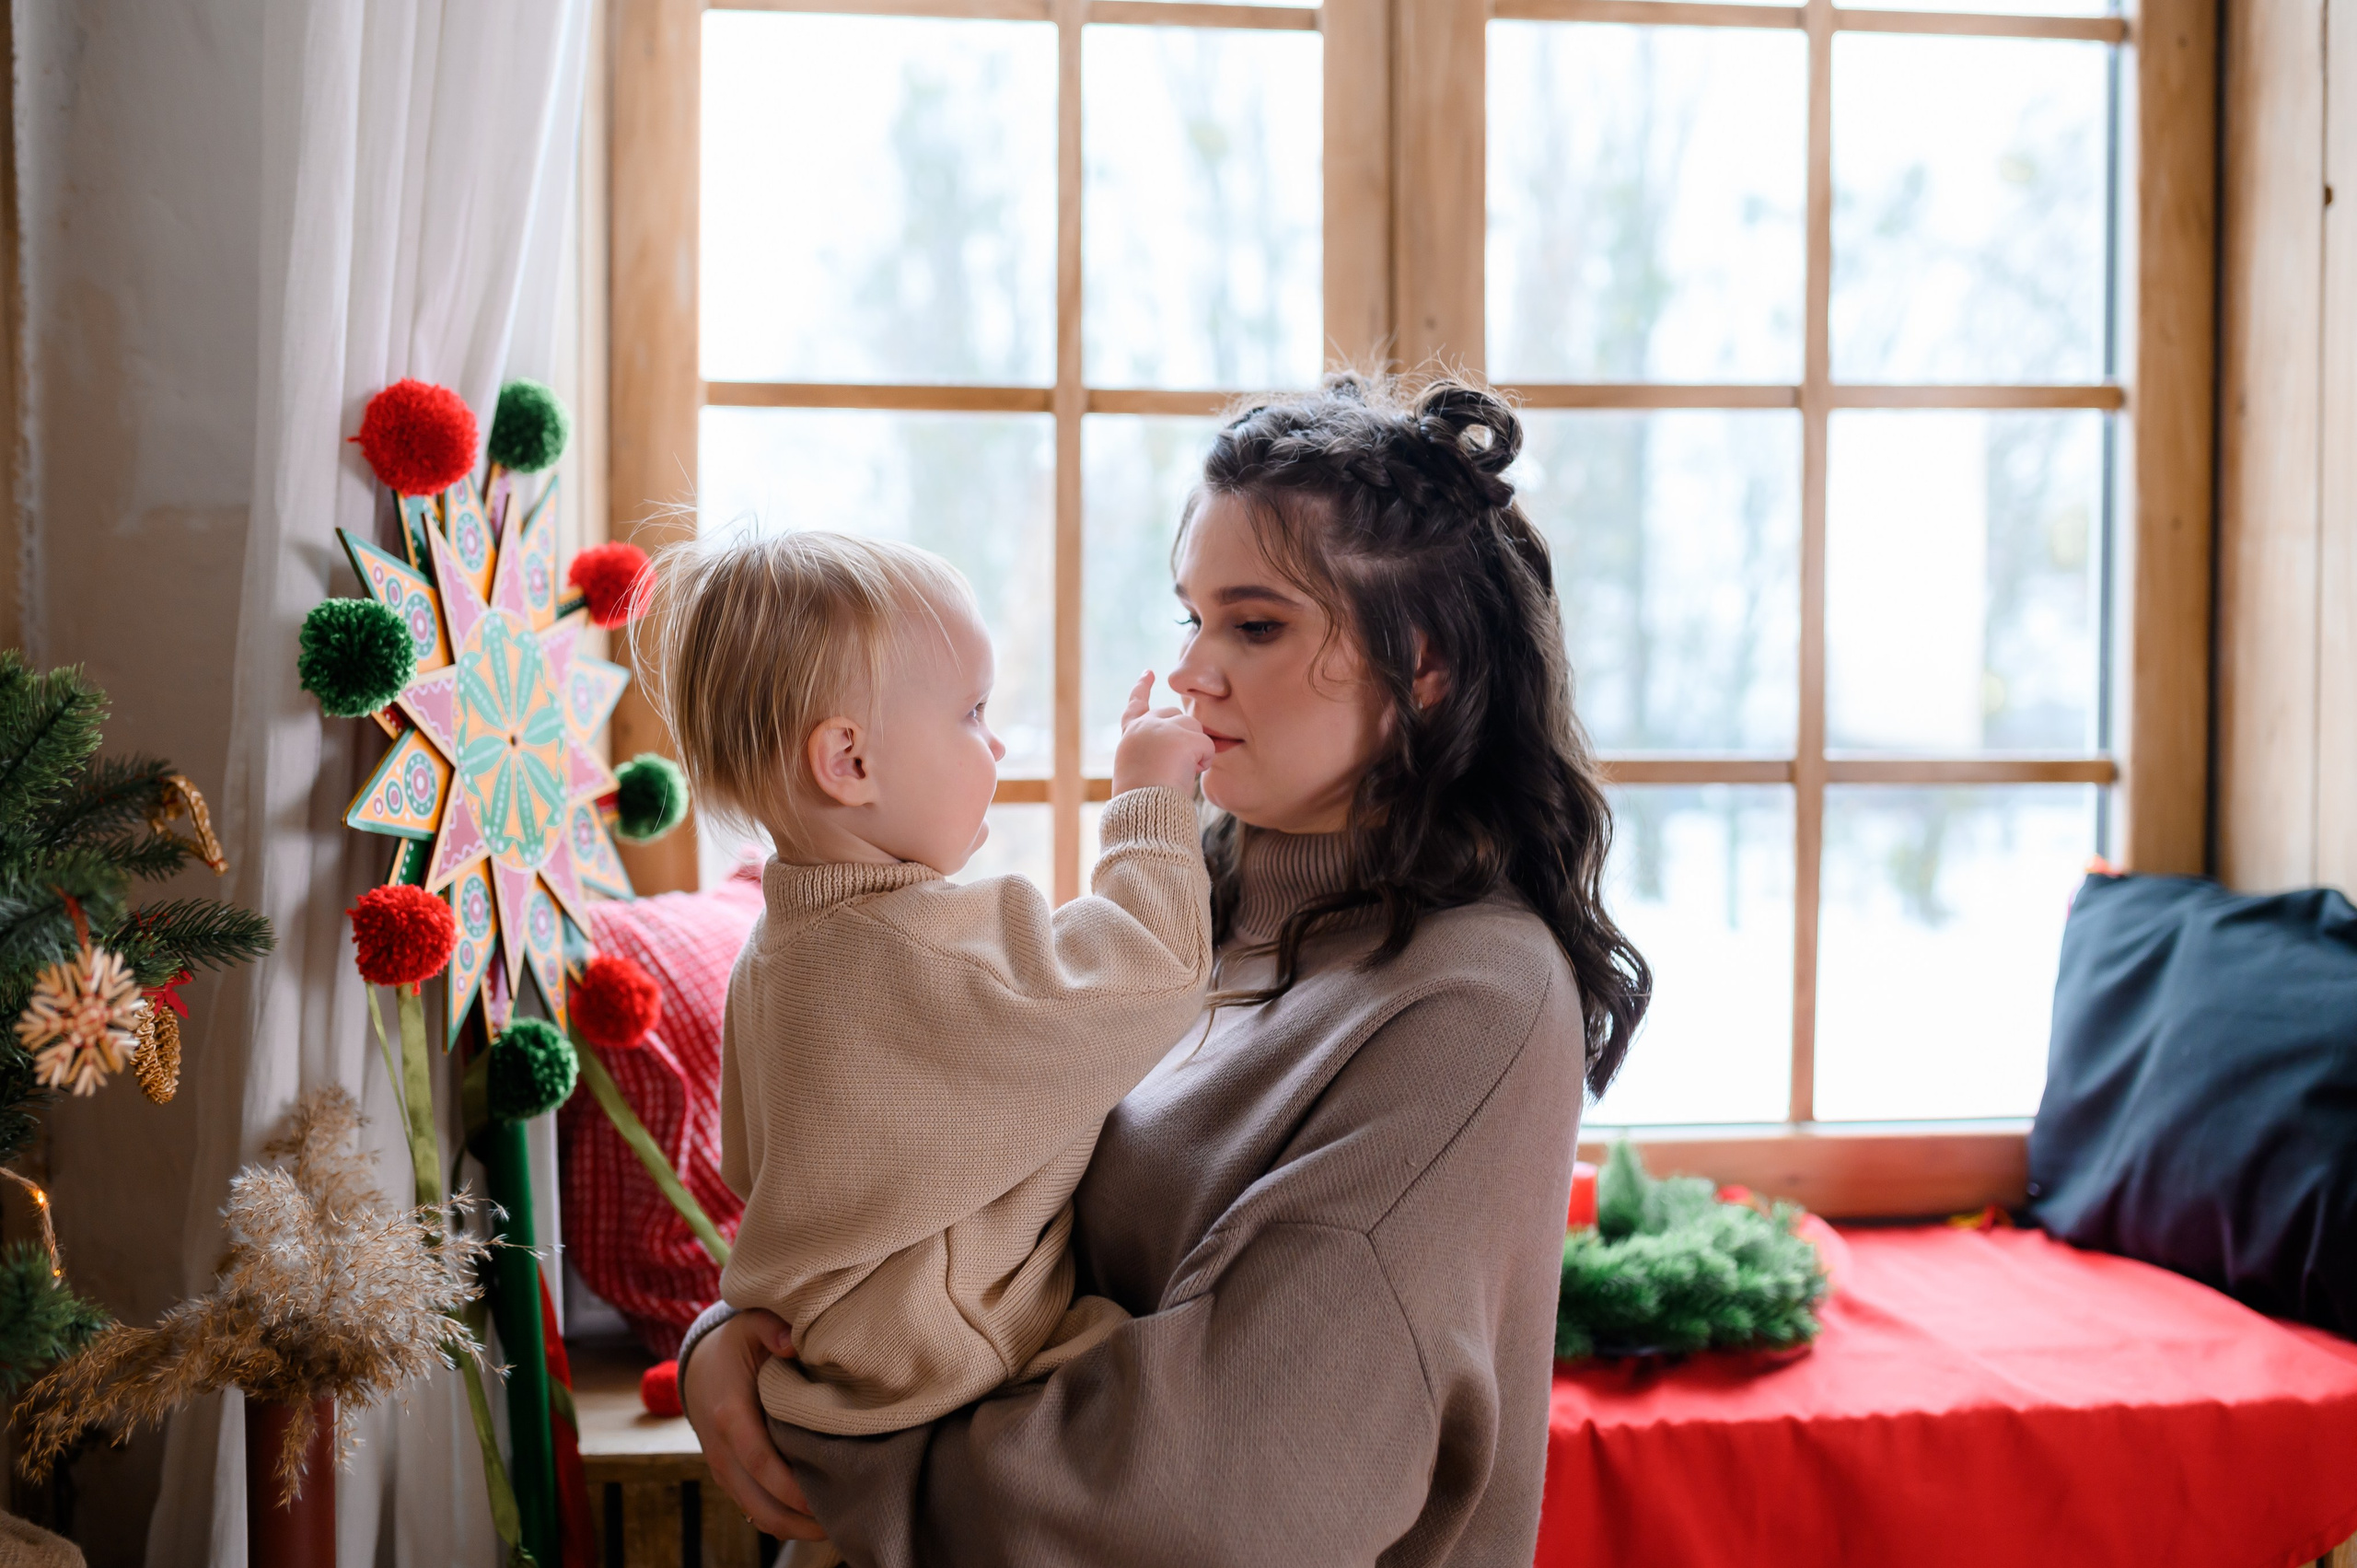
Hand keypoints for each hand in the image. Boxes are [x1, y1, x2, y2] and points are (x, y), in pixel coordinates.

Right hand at [681, 1310, 826, 1539]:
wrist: (699, 1366)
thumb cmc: (736, 1345)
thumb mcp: (751, 1324)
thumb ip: (772, 1328)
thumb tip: (792, 1344)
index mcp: (730, 1415)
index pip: (759, 1462)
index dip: (790, 1487)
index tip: (822, 1499)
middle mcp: (722, 1450)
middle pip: (758, 1502)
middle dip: (798, 1521)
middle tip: (841, 1523)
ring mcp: (723, 1468)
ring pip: (755, 1513)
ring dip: (792, 1527)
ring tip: (834, 1525)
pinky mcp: (729, 1477)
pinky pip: (753, 1508)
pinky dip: (780, 1520)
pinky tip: (813, 1518)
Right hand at [1113, 672, 1214, 796]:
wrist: (1143, 808)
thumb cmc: (1141, 800)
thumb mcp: (1138, 770)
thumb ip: (1154, 752)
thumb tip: (1184, 754)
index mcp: (1130, 735)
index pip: (1136, 705)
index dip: (1142, 688)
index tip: (1148, 673)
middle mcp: (1145, 725)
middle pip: (1178, 717)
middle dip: (1187, 736)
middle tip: (1178, 764)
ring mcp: (1164, 728)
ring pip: (1195, 729)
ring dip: (1195, 751)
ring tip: (1178, 773)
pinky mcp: (1183, 737)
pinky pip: (1207, 746)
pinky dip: (1203, 762)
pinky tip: (1187, 774)